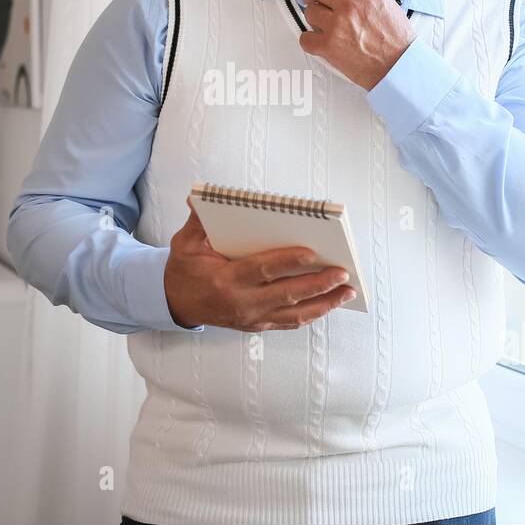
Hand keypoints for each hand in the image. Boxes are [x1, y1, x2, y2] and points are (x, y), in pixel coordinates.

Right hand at [163, 196, 356, 331]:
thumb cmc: (186, 269)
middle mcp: (242, 303)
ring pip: (294, 314)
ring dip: (324, 303)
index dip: (287, 262)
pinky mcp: (258, 325)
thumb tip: (200, 198)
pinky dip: (313, 313)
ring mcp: (252, 318)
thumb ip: (198, 222)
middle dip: (318, 284)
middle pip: (286, 294)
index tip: (311, 253)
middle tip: (342, 273)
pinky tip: (330, 302)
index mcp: (225, 280)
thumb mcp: (185, 243)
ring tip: (347, 291)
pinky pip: (290, 322)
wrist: (177, 303)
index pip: (262, 270)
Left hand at [298, 0, 415, 89]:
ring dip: (313, 17)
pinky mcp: (329, 46)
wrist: (398, 66)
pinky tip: (319, 41)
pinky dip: (309, 40)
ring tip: (324, 23)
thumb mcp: (389, 4)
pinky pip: (305, 38)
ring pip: (309, 11)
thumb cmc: (397, 38)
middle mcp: (350, 5)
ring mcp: (337, 25)